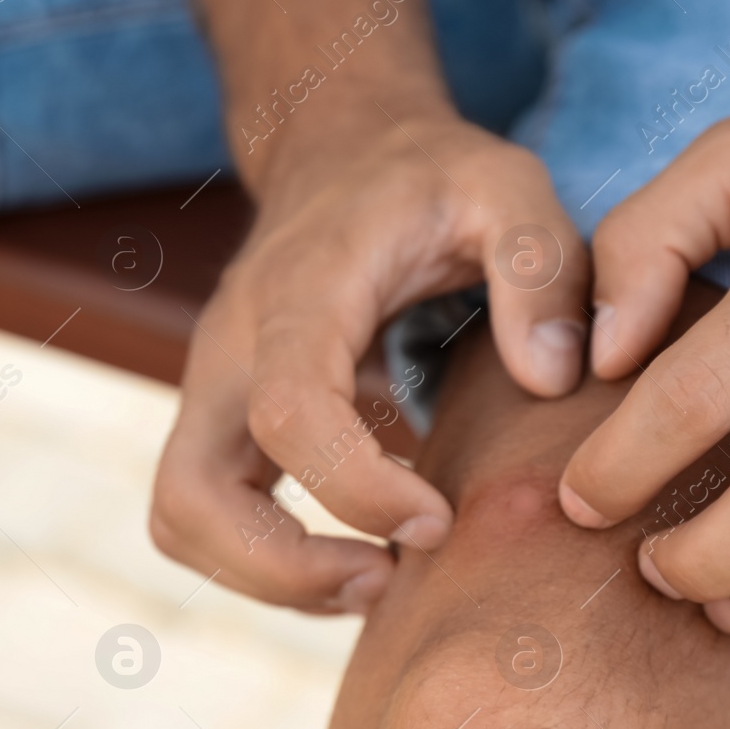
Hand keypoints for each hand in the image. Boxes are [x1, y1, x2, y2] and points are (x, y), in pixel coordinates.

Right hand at [153, 113, 589, 612]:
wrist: (339, 149)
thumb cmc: (427, 176)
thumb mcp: (506, 185)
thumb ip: (542, 268)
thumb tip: (549, 379)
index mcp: (299, 293)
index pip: (289, 412)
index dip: (355, 489)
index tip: (436, 524)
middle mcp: (230, 348)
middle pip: (190, 496)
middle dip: (280, 571)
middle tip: (385, 578)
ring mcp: (212, 388)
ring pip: (180, 519)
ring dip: (266, 578)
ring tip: (376, 578)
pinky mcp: (220, 419)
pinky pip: (202, 516)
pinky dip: (265, 563)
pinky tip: (356, 559)